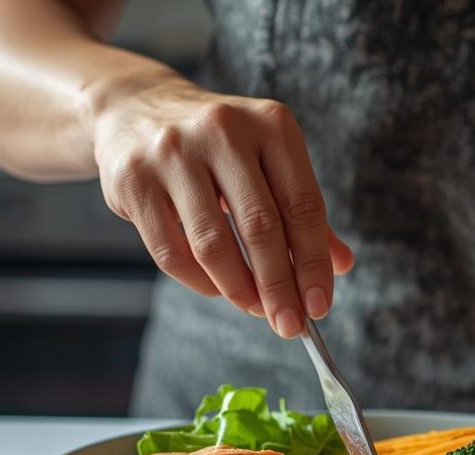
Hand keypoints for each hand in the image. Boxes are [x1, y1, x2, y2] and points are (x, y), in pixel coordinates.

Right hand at [91, 76, 352, 337]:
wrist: (134, 108)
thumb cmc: (218, 146)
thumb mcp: (268, 160)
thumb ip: (303, 210)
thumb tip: (341, 265)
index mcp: (270, 124)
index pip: (303, 205)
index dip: (313, 263)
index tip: (319, 307)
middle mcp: (223, 130)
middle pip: (261, 227)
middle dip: (279, 287)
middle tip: (290, 325)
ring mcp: (173, 153)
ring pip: (212, 244)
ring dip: (240, 289)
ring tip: (256, 310)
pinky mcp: (133, 180)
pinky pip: (171, 251)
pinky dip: (200, 282)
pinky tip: (218, 291)